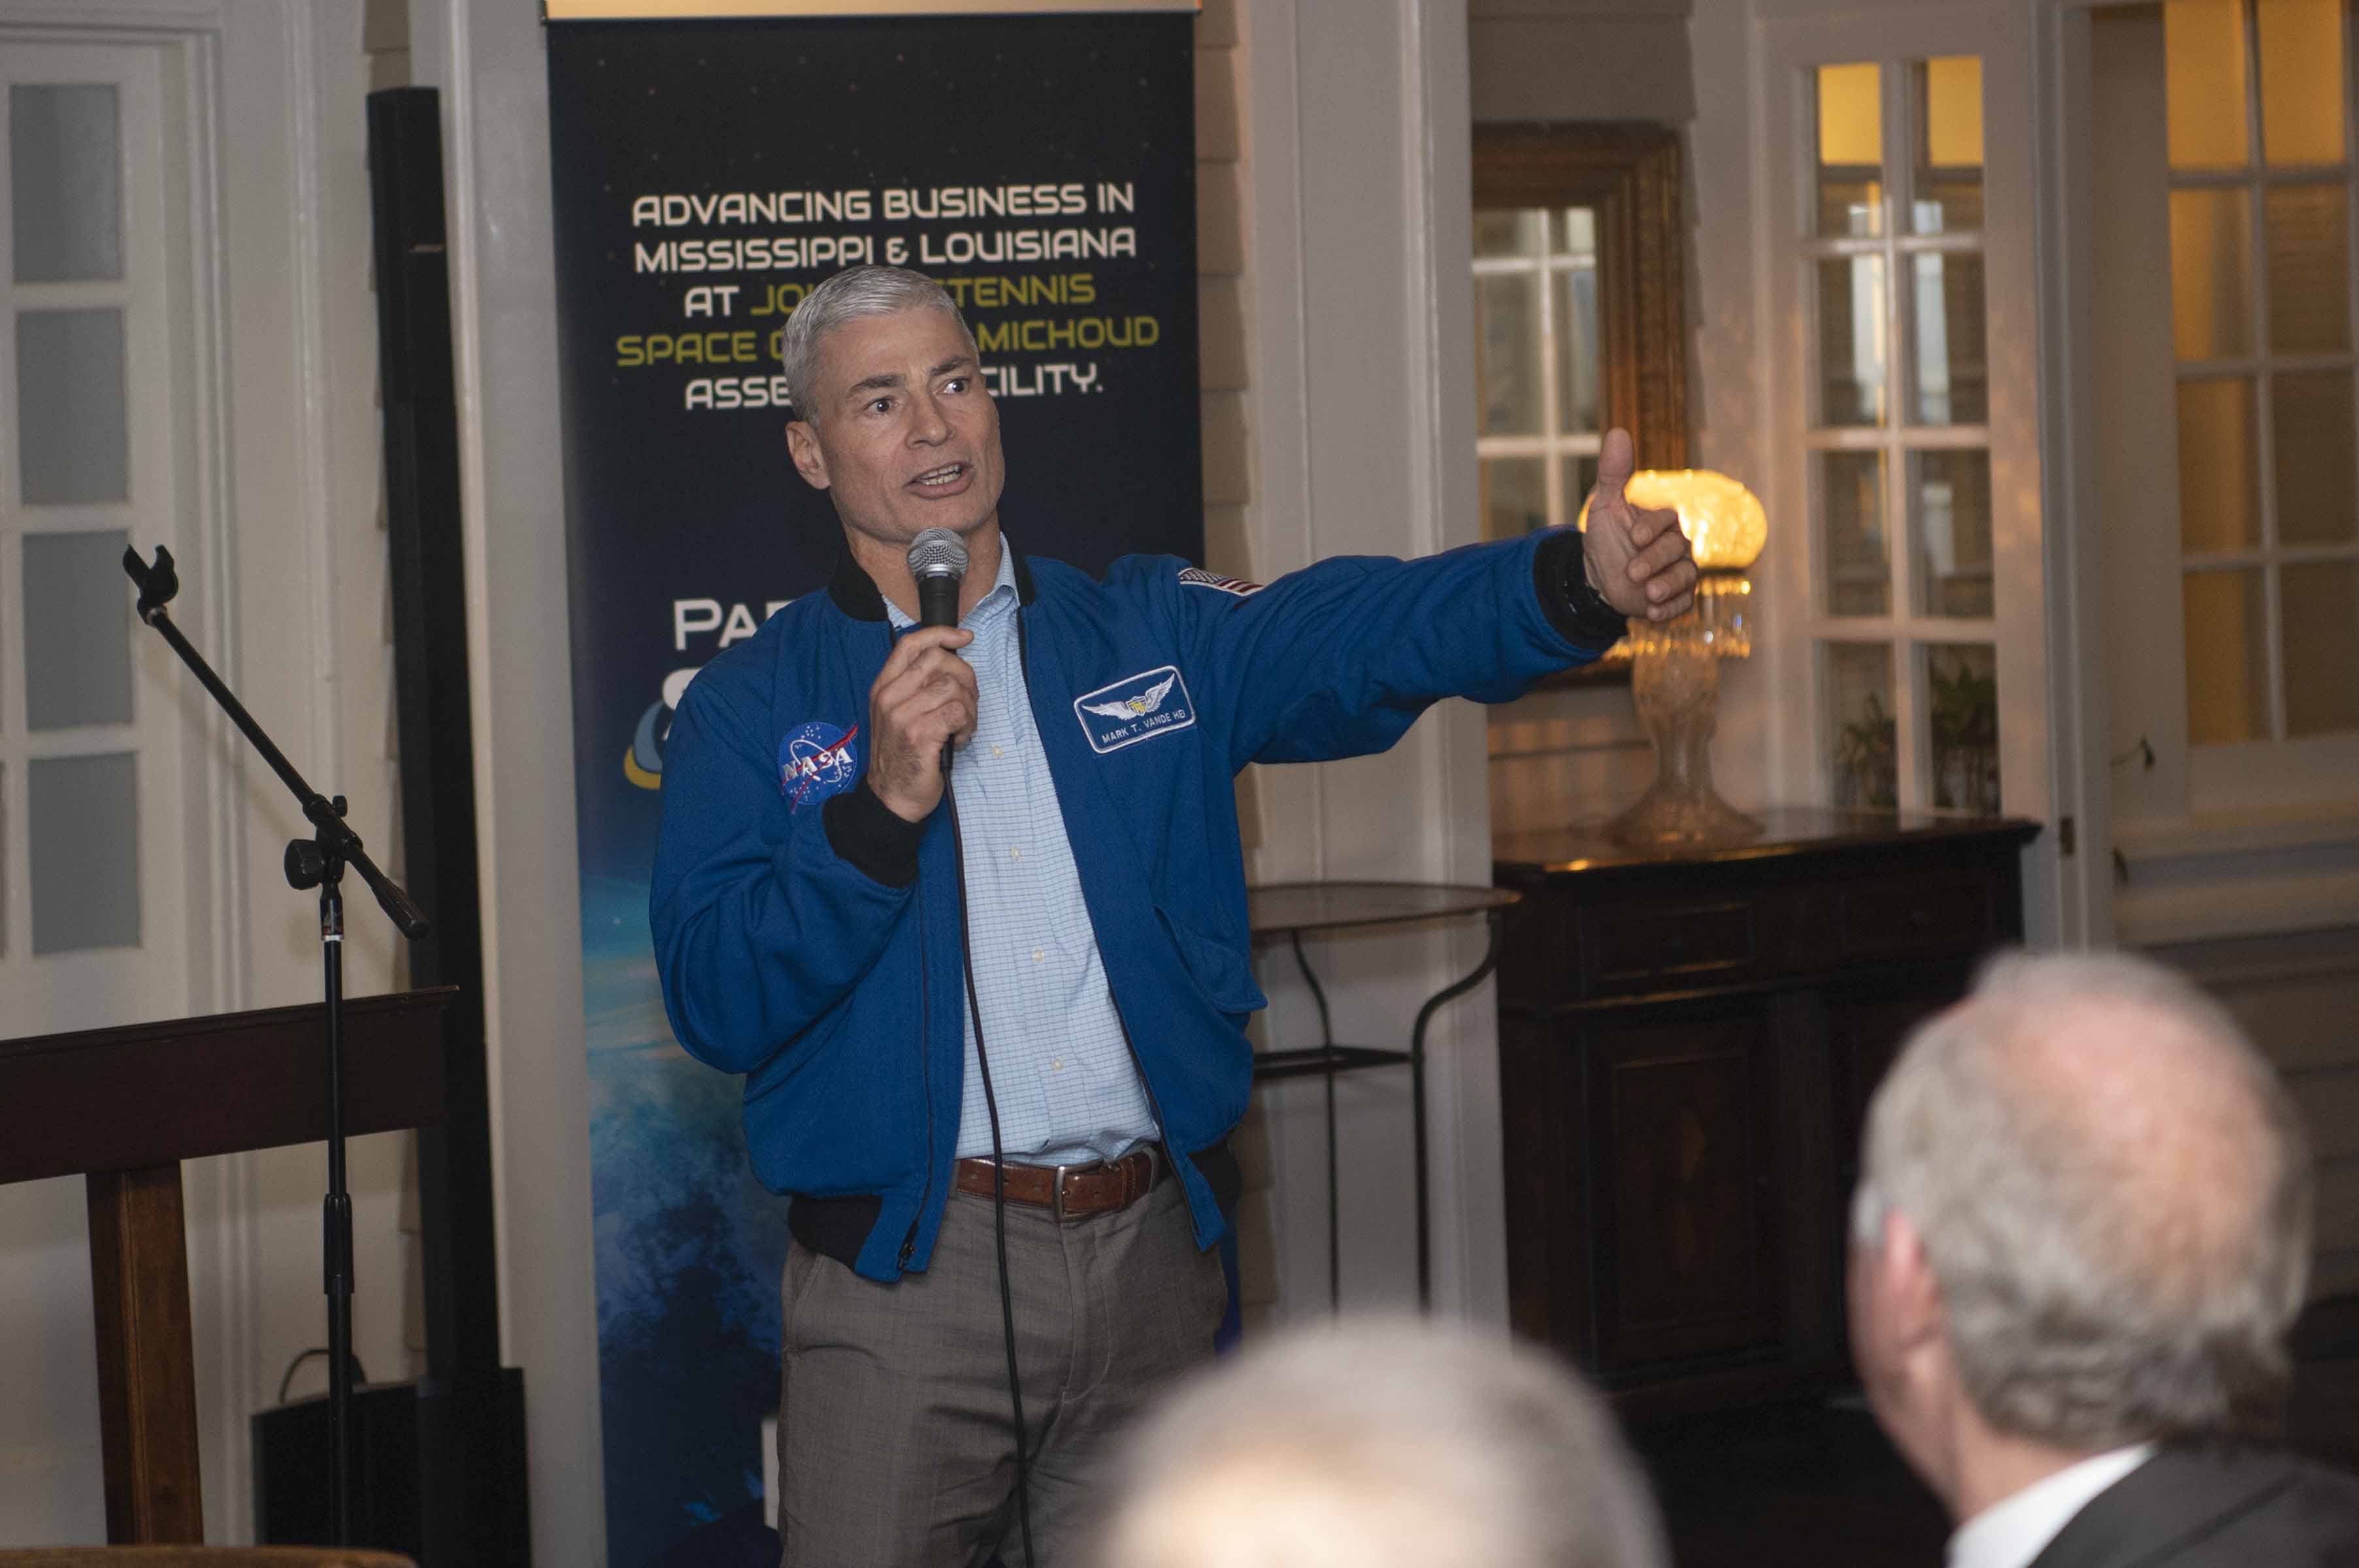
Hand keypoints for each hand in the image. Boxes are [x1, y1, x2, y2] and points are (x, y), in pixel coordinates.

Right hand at [865, 625, 977, 821]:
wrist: (891, 798)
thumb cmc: (901, 757)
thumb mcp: (896, 715)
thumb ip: (914, 688)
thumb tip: (950, 663)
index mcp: (883, 687)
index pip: (911, 644)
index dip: (941, 634)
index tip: (965, 638)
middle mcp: (889, 697)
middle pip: (939, 660)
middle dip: (965, 676)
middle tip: (968, 701)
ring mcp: (902, 715)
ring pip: (953, 687)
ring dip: (969, 707)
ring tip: (962, 727)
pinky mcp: (920, 734)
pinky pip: (958, 711)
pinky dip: (968, 724)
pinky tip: (959, 739)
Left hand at [1581, 428, 1698, 621]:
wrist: (1599, 578)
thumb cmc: (1607, 538)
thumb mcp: (1605, 505)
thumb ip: (1614, 473)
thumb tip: (1617, 432)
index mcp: (1663, 521)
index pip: (1667, 520)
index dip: (1652, 528)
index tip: (1633, 537)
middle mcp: (1677, 546)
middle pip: (1677, 550)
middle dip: (1654, 561)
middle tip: (1632, 572)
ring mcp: (1679, 572)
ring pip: (1685, 577)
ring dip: (1667, 586)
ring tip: (1647, 594)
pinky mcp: (1677, 597)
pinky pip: (1683, 604)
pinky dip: (1669, 610)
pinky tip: (1652, 614)